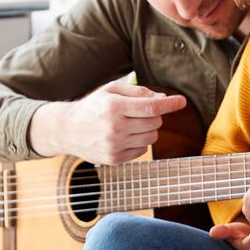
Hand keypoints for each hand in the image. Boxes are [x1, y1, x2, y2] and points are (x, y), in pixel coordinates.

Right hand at [29, 78, 186, 163]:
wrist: (68, 129)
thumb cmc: (94, 106)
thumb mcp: (111, 90)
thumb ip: (138, 92)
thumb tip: (163, 99)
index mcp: (114, 107)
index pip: (151, 107)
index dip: (170, 104)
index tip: (182, 101)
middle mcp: (115, 128)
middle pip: (155, 122)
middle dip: (154, 115)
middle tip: (139, 112)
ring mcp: (114, 146)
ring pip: (152, 138)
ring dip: (148, 129)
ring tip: (131, 124)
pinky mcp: (115, 159)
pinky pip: (143, 151)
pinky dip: (139, 143)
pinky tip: (124, 136)